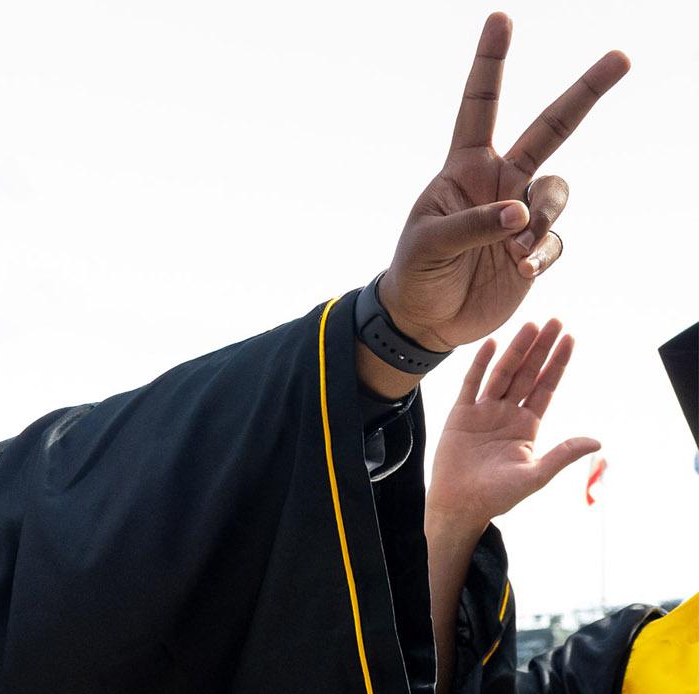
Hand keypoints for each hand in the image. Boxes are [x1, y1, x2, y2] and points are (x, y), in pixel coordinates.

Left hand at [379, 14, 628, 351]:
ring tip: (511, 249)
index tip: (501, 19)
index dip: (491, 63)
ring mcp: (520, 214)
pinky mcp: (534, 248)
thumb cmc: (415, 272)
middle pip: (551, 127)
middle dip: (585, 91)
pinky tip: (518, 269)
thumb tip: (518, 212)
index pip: (480, 106)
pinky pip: (553, 241)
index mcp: (464, 168)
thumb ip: (471, 225)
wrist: (424, 320)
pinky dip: (540, 253)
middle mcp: (499, 181)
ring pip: (557, 192)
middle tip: (621, 56)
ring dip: (539, 218)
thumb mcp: (428, 245)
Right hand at [426, 319, 599, 539]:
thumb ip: (563, 454)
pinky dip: (480, 364)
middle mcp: (507, 413)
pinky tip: (491, 344)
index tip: (569, 339)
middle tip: (555, 321)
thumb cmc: (497, 496)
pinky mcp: (460, 415)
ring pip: (503, 373)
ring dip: (517, 349)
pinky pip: (472, 384)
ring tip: (530, 325)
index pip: (546, 387)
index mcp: (527, 425)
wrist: (459, 505)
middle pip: (527, 373)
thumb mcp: (536, 475)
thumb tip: (597, 441)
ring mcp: (483, 412)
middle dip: (542, 348)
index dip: (558, 363)